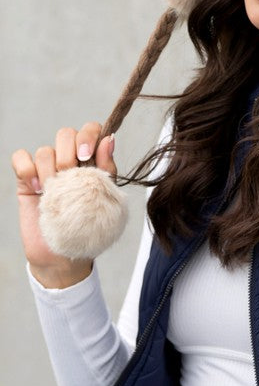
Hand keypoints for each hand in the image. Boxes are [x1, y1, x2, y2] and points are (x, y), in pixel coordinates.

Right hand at [12, 122, 116, 288]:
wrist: (64, 255)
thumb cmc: (89, 226)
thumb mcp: (105, 198)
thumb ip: (107, 168)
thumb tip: (110, 139)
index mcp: (92, 160)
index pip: (91, 130)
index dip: (88, 135)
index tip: (86, 156)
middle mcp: (69, 160)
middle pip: (66, 133)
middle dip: (68, 153)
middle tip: (69, 175)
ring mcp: (46, 169)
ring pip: (44, 149)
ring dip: (49, 169)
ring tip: (53, 191)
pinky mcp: (26, 180)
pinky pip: (20, 158)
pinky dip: (27, 170)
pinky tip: (37, 190)